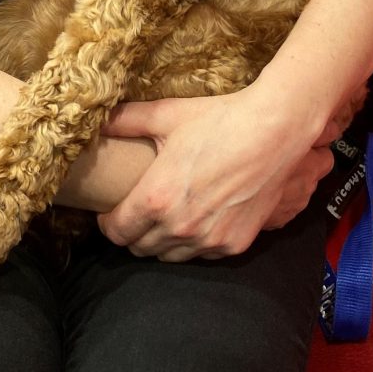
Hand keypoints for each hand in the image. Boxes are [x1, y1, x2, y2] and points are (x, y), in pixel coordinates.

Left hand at [96, 87, 332, 261]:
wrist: (273, 132)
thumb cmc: (217, 120)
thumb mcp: (166, 114)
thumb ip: (126, 120)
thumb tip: (99, 121)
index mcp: (156, 198)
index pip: (117, 232)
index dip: (108, 223)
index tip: (109, 212)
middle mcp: (179, 227)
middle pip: (140, 248)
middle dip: (132, 233)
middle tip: (135, 213)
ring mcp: (208, 240)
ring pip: (169, 257)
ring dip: (161, 242)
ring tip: (163, 218)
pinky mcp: (234, 244)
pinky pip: (202, 255)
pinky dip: (193, 244)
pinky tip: (195, 220)